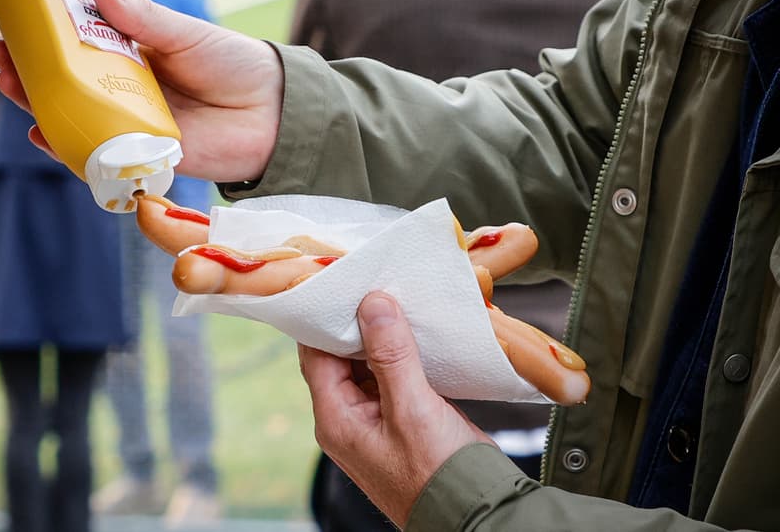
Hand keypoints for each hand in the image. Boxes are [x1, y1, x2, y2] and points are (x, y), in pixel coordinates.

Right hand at [0, 0, 283, 182]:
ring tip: (13, 88)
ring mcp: (132, 124)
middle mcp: (126, 90)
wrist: (277, 112)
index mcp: (133, 55)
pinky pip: (99, 155)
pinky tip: (44, 134)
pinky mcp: (144, 156)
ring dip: (40, 106)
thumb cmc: (235, 64)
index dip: (43, 39)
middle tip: (1, 60)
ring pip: (75, 118)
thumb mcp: (186, 33)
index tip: (12, 27)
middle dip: (29, 74)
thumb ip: (144, 17)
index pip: (76, 46)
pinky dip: (70, 148)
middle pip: (66, 84)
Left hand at [298, 292, 493, 528]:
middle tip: (373, 280)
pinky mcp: (400, 416)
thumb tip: (372, 304)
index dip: (327, 317)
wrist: (474, 514)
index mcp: (336, 419)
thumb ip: (391, 356)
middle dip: (356, 321)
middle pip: (338, 355)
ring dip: (381, 335)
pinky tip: (415, 329)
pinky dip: (400, 351)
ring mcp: (374, 417)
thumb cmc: (438, 474)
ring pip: (366, 362)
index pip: (315, 353)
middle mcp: (348, 417)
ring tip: (396, 296)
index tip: (343, 281)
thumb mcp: (412, 410)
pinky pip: (390, 374)